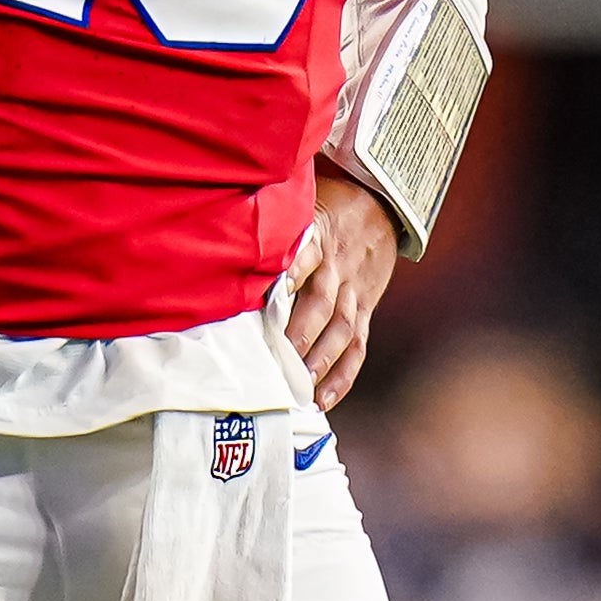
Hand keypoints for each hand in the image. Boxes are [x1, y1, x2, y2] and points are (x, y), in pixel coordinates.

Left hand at [282, 162, 400, 410]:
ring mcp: (354, 293)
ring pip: (340, 331)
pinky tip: (323, 399)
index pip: (302, 257)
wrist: (382, 203)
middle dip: (299, 335)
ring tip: (298, 386)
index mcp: (318, 238)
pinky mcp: (365, 310)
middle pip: (320, 305)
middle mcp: (337, 269)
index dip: (288, 276)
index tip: (268, 296)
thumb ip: (270, 217)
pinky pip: (357, 347)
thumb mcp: (301, 200)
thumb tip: (218, 222)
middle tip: (275, 361)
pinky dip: (342, 376)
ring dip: (319, 361)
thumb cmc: (327, 203)